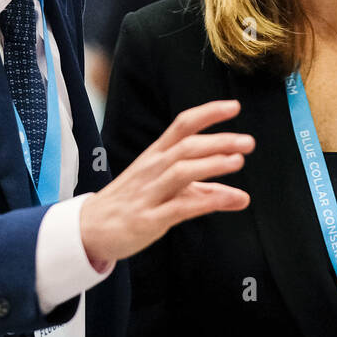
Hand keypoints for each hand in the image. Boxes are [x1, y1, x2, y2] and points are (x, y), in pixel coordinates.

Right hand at [82, 100, 253, 265]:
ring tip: (238, 161)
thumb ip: (205, 190)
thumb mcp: (167, 189)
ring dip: (212, 164)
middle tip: (248, 141)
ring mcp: (149, 193)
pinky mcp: (149, 218)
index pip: (182, 125)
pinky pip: (180, 206)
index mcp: (156, 155)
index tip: (234, 107)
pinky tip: (229, 198)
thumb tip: (242, 196)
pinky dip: (207, 200)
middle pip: (186, 146)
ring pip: (182, 171)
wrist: (88, 228)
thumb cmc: (131, 201)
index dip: (208, 113)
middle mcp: (153, 169)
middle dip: (219, 141)